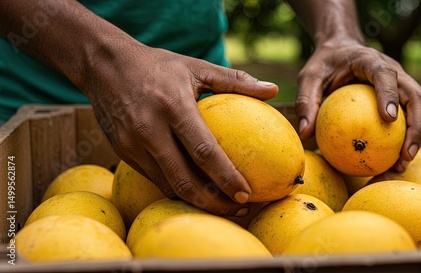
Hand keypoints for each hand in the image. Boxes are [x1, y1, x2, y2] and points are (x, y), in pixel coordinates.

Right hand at [83, 43, 277, 216]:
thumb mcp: (196, 66)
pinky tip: (197, 192)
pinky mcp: (122, 152)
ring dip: (197, 202)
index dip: (227, 178)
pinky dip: (177, 189)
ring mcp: (131, 144)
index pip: (204, 152)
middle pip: (185, 180)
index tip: (247, 194)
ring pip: (168, 185)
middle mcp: (149, 129)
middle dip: (215, 203)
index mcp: (173, 106)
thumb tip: (273, 90)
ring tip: (223, 207)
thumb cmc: (157, 65)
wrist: (103, 64)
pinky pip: (154, 178)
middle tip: (240, 210)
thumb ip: (235, 80)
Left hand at [295, 39, 420, 171]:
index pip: (385, 74)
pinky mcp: (400, 94)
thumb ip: (306, 100)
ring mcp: (400, 82)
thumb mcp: (309, 77)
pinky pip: (409, 116)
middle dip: (416, 126)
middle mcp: (393, 69)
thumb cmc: (324, 63)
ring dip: (417, 136)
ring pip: (419, 107)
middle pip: (416, 95)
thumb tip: (305, 133)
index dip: (389, 94)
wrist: (339, 48)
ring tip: (402, 163)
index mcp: (369, 60)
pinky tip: (394, 160)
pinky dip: (406, 137)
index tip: (388, 118)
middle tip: (405, 154)